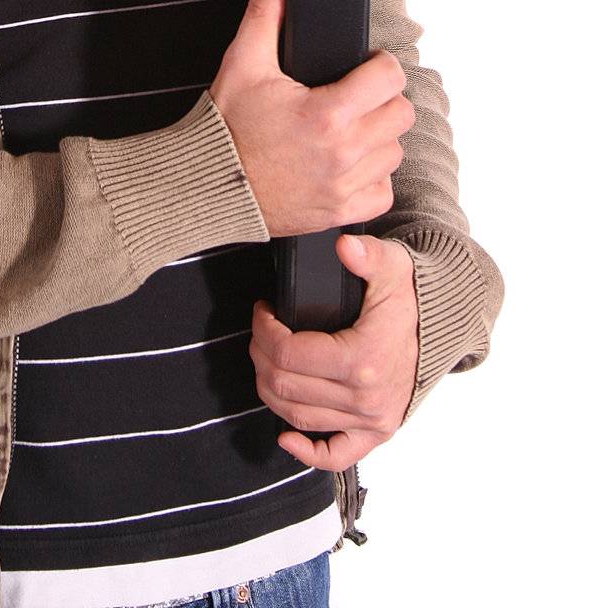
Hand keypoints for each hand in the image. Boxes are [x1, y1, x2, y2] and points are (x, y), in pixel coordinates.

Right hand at [209, 0, 416, 235]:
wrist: (210, 183)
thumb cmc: (227, 128)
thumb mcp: (244, 62)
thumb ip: (265, 12)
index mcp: (327, 113)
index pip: (390, 79)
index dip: (381, 65)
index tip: (367, 67)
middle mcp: (343, 152)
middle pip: (400, 115)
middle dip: (383, 99)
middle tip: (358, 95)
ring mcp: (344, 185)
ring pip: (394, 152)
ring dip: (379, 137)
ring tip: (350, 127)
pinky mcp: (340, 210)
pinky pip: (383, 191)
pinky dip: (373, 177)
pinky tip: (349, 162)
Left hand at [248, 233, 418, 470]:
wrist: (441, 329)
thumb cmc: (411, 298)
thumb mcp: (392, 267)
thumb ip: (367, 254)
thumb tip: (344, 246)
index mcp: (362, 359)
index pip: (287, 354)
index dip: (263, 330)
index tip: (263, 310)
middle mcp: (365, 398)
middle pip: (285, 386)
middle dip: (260, 355)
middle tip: (261, 331)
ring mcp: (371, 421)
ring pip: (297, 416)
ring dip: (270, 389)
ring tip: (268, 359)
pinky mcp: (376, 434)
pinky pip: (336, 456)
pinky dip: (306, 452)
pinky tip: (286, 438)